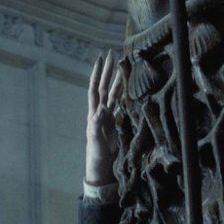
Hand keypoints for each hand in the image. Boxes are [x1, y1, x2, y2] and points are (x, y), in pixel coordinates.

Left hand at [85, 50, 123, 185]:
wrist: (101, 169)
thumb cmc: (96, 157)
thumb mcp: (95, 142)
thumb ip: (96, 126)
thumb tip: (100, 109)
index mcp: (93, 115)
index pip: (95, 90)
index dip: (98, 74)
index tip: (101, 59)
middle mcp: (100, 113)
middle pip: (105, 87)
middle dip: (108, 71)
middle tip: (112, 54)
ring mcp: (109, 118)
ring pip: (114, 94)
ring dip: (117, 80)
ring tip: (123, 66)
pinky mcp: (116, 124)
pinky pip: (121, 105)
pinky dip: (125, 95)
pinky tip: (130, 86)